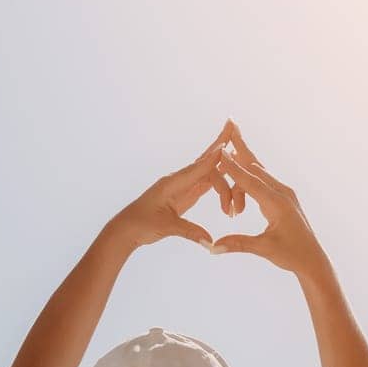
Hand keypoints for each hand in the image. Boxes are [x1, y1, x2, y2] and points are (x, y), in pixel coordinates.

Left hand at [110, 121, 237, 250]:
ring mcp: (182, 186)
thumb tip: (210, 241)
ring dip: (223, 166)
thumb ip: (189, 231)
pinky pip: (204, 182)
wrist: (128, 229)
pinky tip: (227, 168)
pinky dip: (218, 176)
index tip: (228, 144)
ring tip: (239, 149)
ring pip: (207, 171)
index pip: (198, 167)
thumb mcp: (166, 227)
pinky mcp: (184, 194)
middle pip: (205, 162)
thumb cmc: (141, 225)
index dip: (214, 157)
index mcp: (172, 183)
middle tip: (233, 125)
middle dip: (220, 145)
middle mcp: (178, 180)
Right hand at [209, 122, 325, 275]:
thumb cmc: (291, 255)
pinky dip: (250, 173)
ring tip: (231, 140)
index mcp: (277, 203)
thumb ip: (238, 244)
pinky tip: (242, 166)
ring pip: (260, 172)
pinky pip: (264, 180)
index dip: (233, 166)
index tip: (220, 150)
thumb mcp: (264, 249)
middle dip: (240, 145)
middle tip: (229, 123)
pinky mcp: (284, 198)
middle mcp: (282, 193)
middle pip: (255, 165)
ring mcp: (284, 193)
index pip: (250, 181)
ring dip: (242, 162)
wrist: (313, 260)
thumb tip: (212, 247)